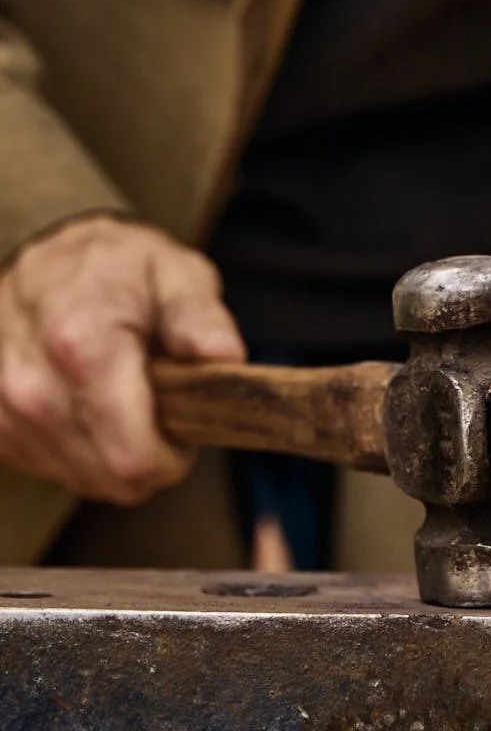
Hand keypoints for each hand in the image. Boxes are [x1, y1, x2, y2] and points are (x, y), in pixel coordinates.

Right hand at [0, 215, 245, 503]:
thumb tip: (228, 357)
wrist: (39, 251)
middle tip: (162, 408)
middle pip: (111, 476)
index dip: (173, 455)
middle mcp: (32, 384)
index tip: (186, 426)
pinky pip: (53, 468)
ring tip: (125, 398)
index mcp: (83, 343)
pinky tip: (91, 405)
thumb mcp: (175, 272)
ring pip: (83, 478)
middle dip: (149, 456)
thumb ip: (200, 318)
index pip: (134, 455)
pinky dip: (81, 450)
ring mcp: (6, 409)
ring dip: (113, 454)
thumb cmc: (115, 263)